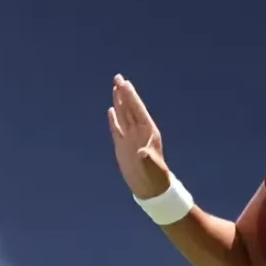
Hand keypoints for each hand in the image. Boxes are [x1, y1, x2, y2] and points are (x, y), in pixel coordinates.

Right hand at [107, 77, 174, 201]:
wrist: (150, 188)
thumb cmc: (154, 177)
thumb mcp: (152, 168)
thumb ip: (147, 160)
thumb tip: (142, 154)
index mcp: (148, 132)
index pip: (137, 110)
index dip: (131, 97)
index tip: (126, 84)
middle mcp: (139, 132)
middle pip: (129, 108)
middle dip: (124, 93)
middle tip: (118, 77)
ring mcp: (130, 138)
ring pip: (123, 115)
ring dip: (119, 101)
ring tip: (115, 87)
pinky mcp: (123, 146)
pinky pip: (117, 128)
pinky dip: (113, 119)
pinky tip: (111, 110)